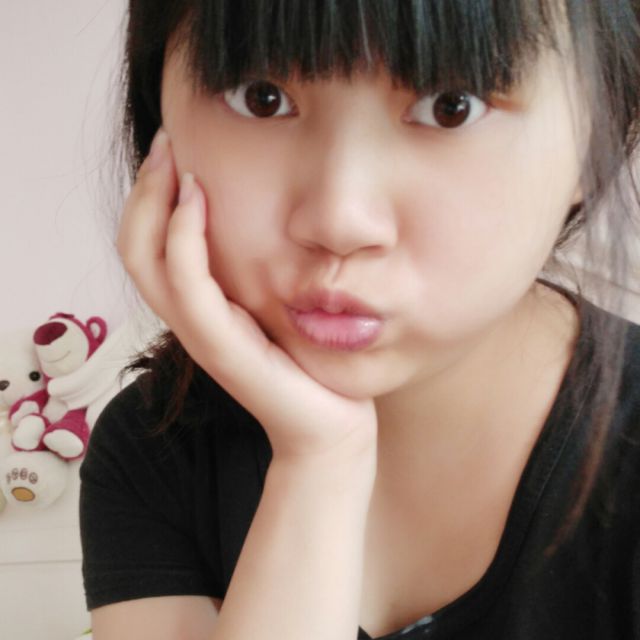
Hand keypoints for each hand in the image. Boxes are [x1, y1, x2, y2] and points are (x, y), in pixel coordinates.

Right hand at [117, 129, 377, 463]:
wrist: (330, 424)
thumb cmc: (309, 362)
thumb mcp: (278, 303)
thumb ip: (257, 272)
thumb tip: (264, 220)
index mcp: (200, 307)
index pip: (148, 246)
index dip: (149, 197)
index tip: (173, 151)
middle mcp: (189, 319)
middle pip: (134, 246)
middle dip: (144, 190)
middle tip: (166, 142)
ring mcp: (200, 333)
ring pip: (146, 260)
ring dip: (154, 202)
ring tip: (175, 159)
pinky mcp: (221, 346)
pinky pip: (187, 283)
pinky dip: (183, 237)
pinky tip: (199, 199)